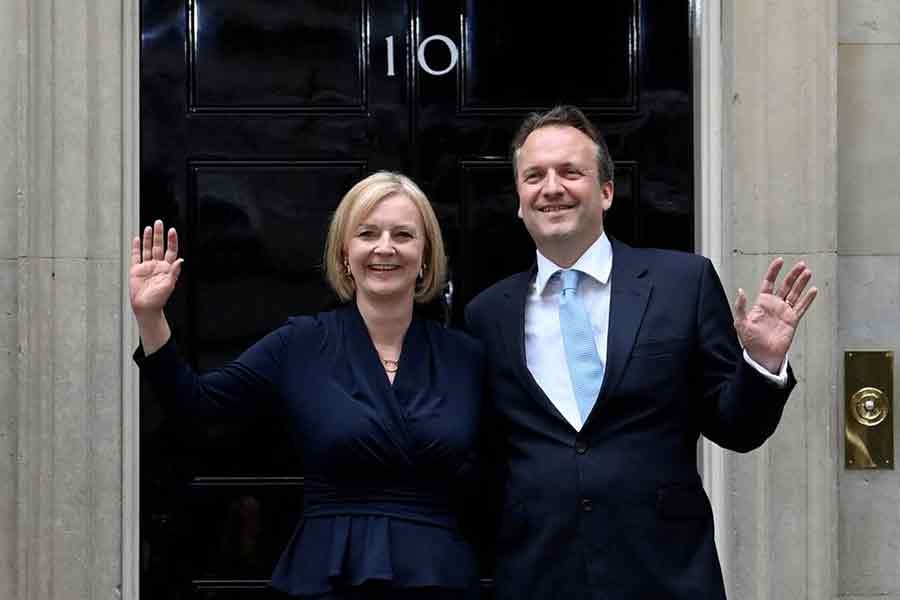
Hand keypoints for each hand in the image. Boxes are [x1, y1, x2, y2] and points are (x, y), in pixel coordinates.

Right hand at [129, 220, 183, 319]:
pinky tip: (137, 239)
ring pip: (147, 249)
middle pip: (158, 246)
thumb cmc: (158, 299)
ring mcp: (147, 266)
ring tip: (149, 228)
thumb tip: (180, 261)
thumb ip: (174, 272)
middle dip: (159, 235)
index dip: (172, 241)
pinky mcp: (136, 270)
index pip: (171, 251)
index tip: (172, 231)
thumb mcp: (169, 285)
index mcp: (167, 268)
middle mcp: (157, 265)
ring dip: (148, 238)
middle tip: (159, 223)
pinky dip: (137, 247)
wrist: (145, 308)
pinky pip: (136, 256)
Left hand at [733, 258, 816, 372]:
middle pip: (785, 285)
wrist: (763, 355)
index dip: (774, 271)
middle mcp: (774, 305)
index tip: (779, 261)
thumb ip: (741, 307)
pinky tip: (813, 290)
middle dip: (793, 275)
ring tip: (808, 272)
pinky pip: (801, 307)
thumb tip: (740, 291)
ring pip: (795, 293)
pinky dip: (808, 299)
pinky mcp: (792, 320)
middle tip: (801, 265)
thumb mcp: (741, 322)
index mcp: (762, 303)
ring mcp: (784, 312)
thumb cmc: (750, 340)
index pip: (768, 283)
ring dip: (801, 283)